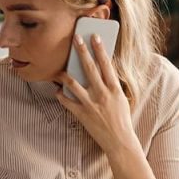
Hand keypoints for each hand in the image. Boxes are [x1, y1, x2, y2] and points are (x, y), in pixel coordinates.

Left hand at [57, 33, 142, 157]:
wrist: (119, 141)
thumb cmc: (121, 119)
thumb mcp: (121, 99)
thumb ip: (111, 85)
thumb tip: (102, 71)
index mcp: (114, 89)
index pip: (106, 64)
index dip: (100, 49)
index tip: (94, 37)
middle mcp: (102, 94)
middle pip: (89, 68)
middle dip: (82, 51)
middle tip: (76, 39)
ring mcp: (90, 104)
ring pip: (73, 83)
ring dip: (65, 74)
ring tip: (60, 68)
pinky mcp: (81, 114)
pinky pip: (66, 101)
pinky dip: (60, 95)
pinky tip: (57, 90)